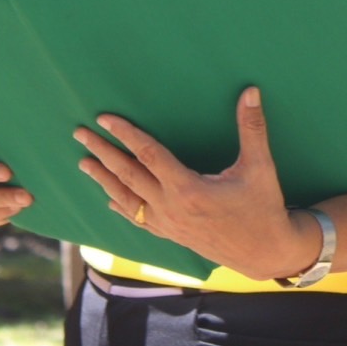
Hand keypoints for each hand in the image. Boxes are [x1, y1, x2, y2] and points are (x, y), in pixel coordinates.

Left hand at [72, 87, 312, 280]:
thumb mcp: (259, 166)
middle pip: (128, 175)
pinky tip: (109, 199)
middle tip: (80, 133)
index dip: (126, 134)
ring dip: (103, 180)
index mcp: (188, 189)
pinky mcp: (172, 235)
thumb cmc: (263, 208)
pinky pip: (139, 220)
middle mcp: (171, 208)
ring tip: (83, 163)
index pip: (148, 154)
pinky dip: (122, 207)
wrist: (266, 254)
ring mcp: (168, 225)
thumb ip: (252, 127)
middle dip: (102, 152)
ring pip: (127, 200)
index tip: (105, 119)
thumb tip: (251, 91)